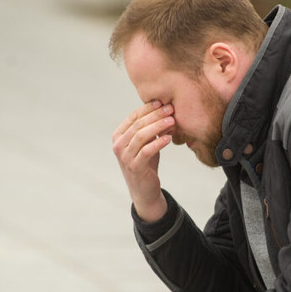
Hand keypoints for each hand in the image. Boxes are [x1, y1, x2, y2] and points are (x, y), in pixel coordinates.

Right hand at [112, 101, 174, 221]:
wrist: (144, 190)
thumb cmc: (146, 163)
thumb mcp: (147, 143)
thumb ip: (152, 129)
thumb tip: (166, 111)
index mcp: (119, 136)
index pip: (133, 117)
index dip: (148, 108)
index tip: (163, 102)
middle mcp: (118, 145)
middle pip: (138, 124)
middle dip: (155, 115)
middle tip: (170, 109)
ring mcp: (125, 157)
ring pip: (141, 136)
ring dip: (158, 126)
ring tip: (172, 121)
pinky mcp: (134, 167)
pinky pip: (146, 151)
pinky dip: (158, 143)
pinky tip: (169, 138)